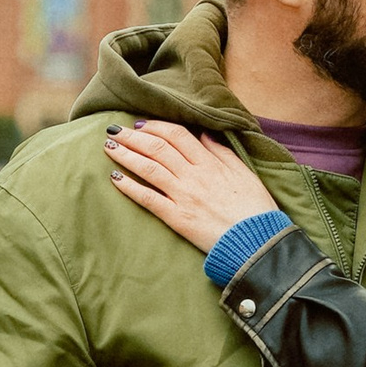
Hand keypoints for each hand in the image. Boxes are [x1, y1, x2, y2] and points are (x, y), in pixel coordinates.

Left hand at [104, 119, 278, 252]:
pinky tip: (115, 178)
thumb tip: (204, 135)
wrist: (257, 242)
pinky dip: (130, 187)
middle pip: (157, 148)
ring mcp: (184, 196)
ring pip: (149, 168)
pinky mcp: (177, 218)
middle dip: (133, 137)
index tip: (140, 124)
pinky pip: (149, 198)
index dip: (155, 126)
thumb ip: (223, 153)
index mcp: (210, 163)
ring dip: (126, 155)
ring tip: (109, 148)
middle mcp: (194, 176)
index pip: (177, 135)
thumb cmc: (255, 209)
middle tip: (114, 131)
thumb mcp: (244, 173)